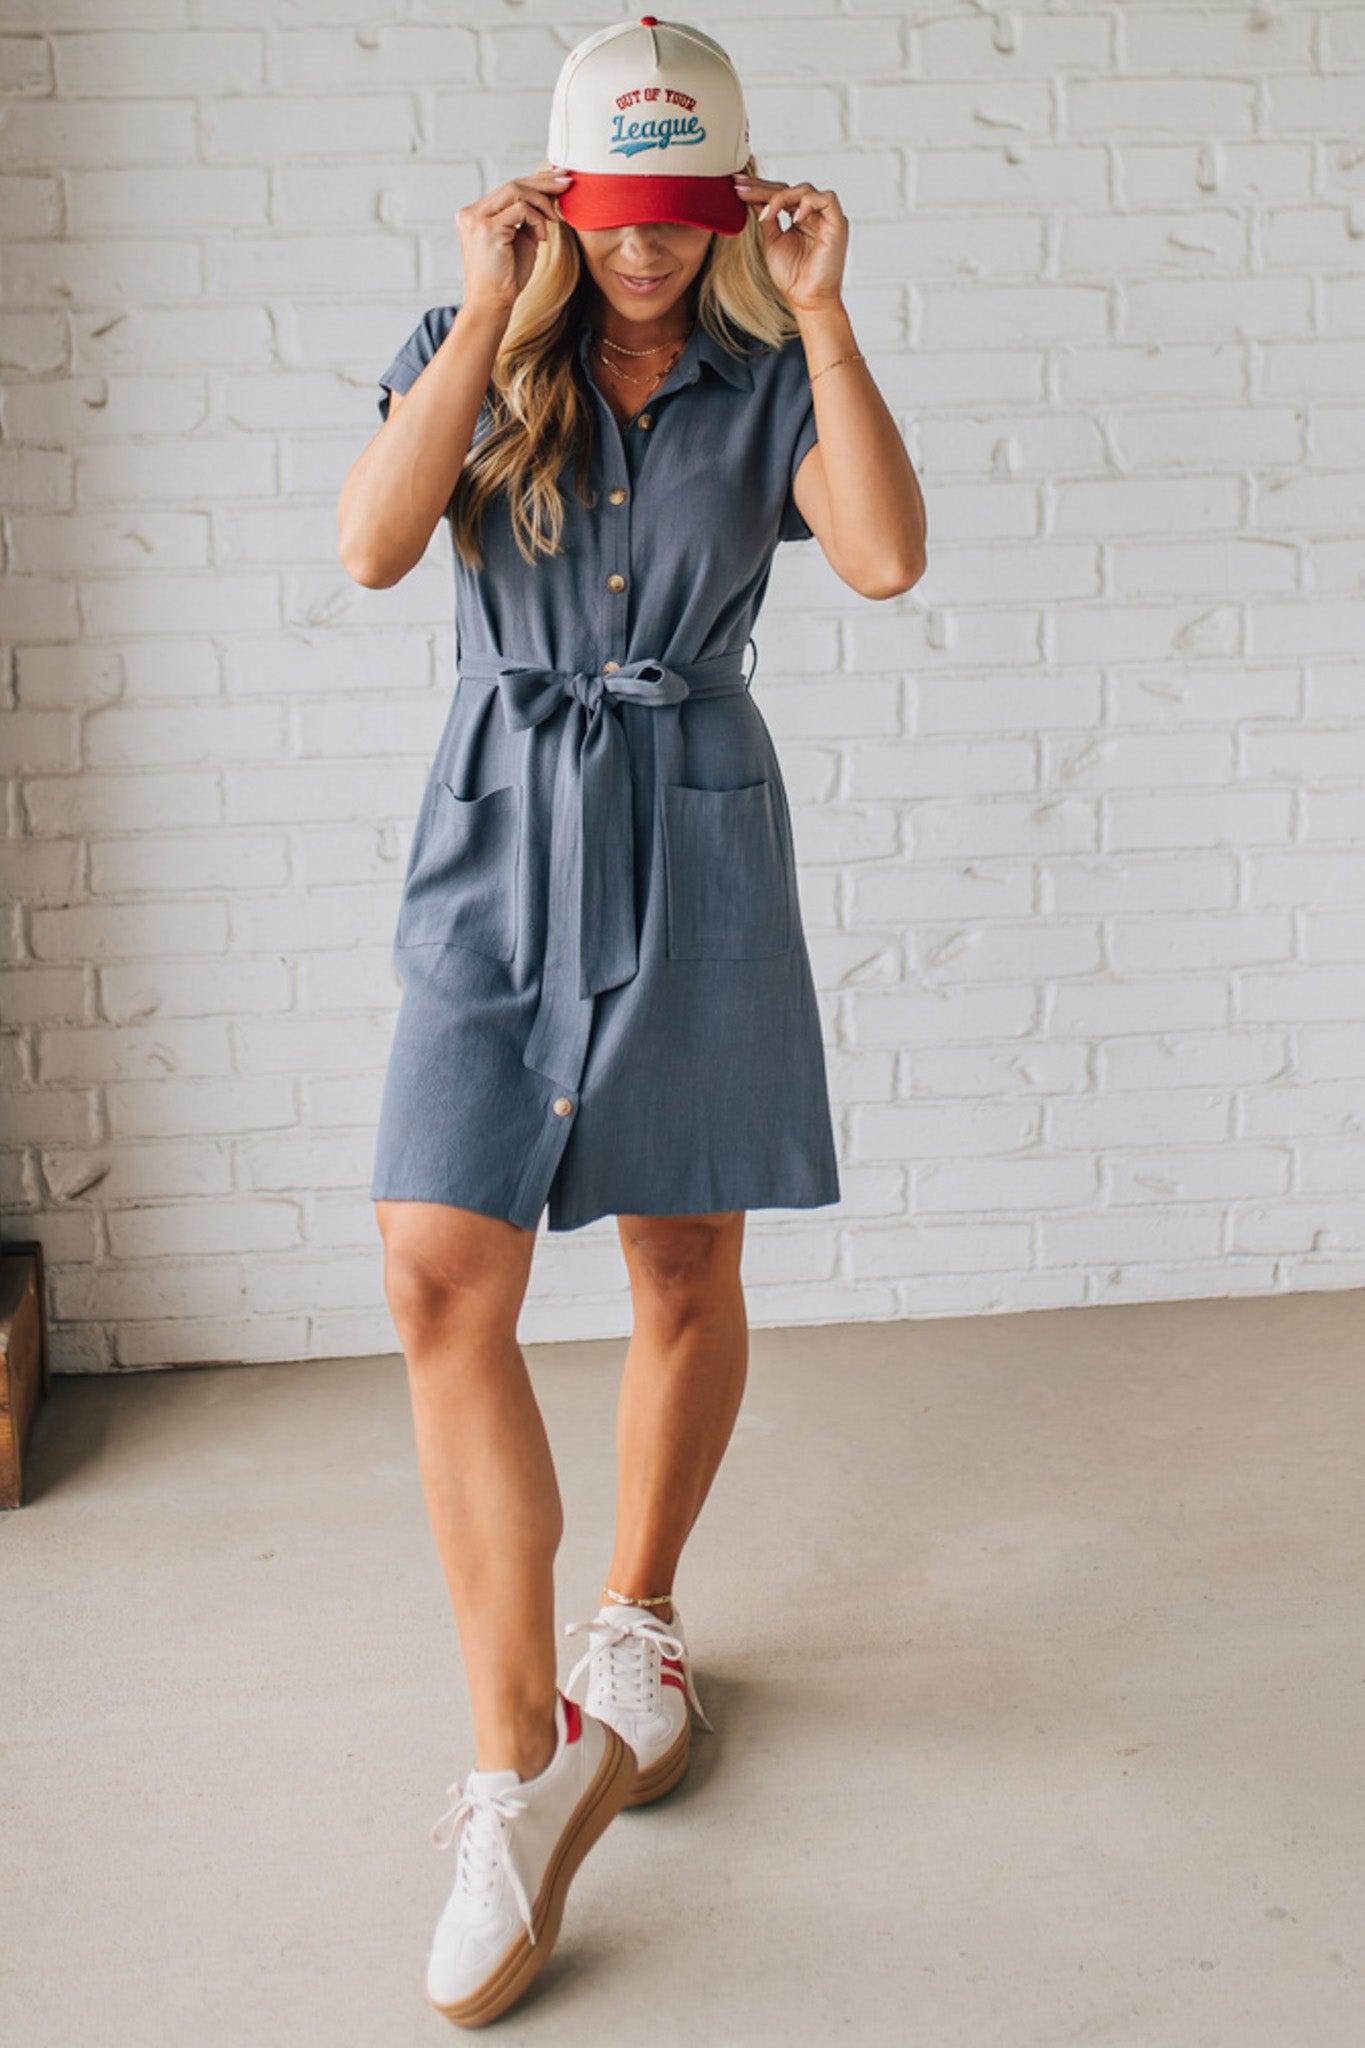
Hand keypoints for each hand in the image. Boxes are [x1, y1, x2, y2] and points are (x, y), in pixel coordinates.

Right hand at [456, 168, 573, 313]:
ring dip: (543, 202)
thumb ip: (528, 217)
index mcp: (475, 214)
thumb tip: (548, 194)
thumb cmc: (507, 278)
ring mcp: (476, 219)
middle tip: (568, 182)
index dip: (535, 180)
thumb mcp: (520, 240)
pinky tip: (542, 237)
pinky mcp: (487, 229)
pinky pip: (520, 210)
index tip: (558, 176)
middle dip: (544, 182)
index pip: (508, 188)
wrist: (492, 305)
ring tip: (556, 218)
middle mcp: (471, 213)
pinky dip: (537, 220)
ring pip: (516, 191)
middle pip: (512, 184)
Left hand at [731, 175, 846, 310]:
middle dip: (763, 187)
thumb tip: (752, 198)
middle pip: (790, 188)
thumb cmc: (792, 277)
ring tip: (765, 214)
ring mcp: (826, 218)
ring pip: (805, 189)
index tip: (737, 186)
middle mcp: (814, 215)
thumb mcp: (772, 241)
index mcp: (800, 218)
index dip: (759, 189)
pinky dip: (808, 204)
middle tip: (740, 186)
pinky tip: (793, 219)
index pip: (780, 195)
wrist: (807, 300)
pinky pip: (827, 198)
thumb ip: (767, 218)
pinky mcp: (838, 223)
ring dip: (782, 197)